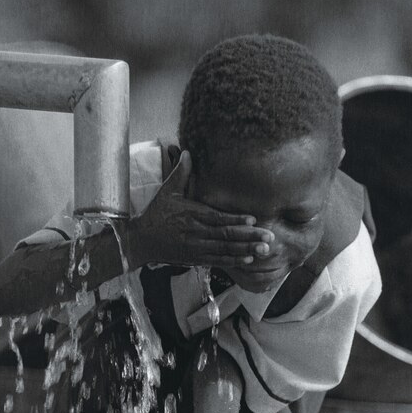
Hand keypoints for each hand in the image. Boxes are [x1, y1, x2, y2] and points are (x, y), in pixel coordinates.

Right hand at [128, 151, 273, 268]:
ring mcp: (196, 248)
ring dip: (246, 250)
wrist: (142, 240)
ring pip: (225, 250)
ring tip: (264, 250)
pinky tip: (248, 259)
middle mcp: (196, 233)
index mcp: (191, 214)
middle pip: (226, 236)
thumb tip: (189, 152)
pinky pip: (218, 260)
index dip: (235, 219)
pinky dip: (233, 260)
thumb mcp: (167, 191)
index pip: (217, 218)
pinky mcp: (195, 259)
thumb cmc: (156, 214)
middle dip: (249, 237)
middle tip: (269, 237)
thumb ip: (181, 173)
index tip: (253, 219)